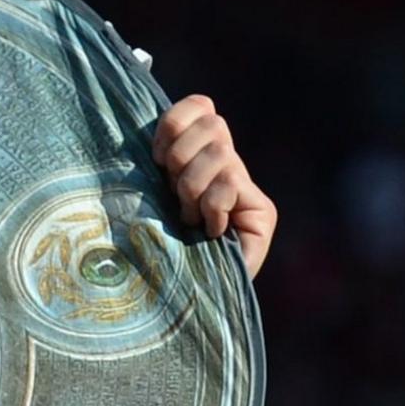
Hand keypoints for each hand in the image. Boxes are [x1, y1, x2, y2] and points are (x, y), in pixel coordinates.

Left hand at [151, 94, 273, 280]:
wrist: (175, 300)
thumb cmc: (147, 248)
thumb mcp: (141, 195)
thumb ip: (155, 158)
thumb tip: (150, 122)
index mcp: (198, 153)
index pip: (199, 106)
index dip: (174, 125)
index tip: (156, 158)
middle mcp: (226, 164)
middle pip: (213, 124)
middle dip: (180, 160)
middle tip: (174, 196)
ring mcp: (245, 188)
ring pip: (221, 153)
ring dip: (193, 188)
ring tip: (189, 218)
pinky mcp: (262, 212)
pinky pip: (229, 184)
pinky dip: (212, 206)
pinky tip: (209, 230)